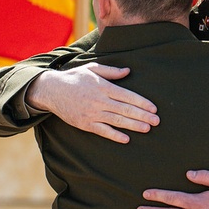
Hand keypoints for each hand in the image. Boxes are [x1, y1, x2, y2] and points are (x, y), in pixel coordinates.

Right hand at [26, 63, 158, 142]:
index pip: (127, 95)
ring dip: (133, 125)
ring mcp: (92, 113)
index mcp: (103, 87)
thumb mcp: (92, 69)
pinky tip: (126, 139)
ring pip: (117, 121)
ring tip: (147, 128)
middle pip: (125, 109)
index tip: (153, 108)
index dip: (142, 102)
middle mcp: (99, 100)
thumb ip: (111, 71)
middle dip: (143, 115)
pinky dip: (114, 135)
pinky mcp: (85, 123)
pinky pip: (103, 131)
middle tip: (157, 121)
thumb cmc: (74, 78)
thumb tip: (128, 71)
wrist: (52, 90)